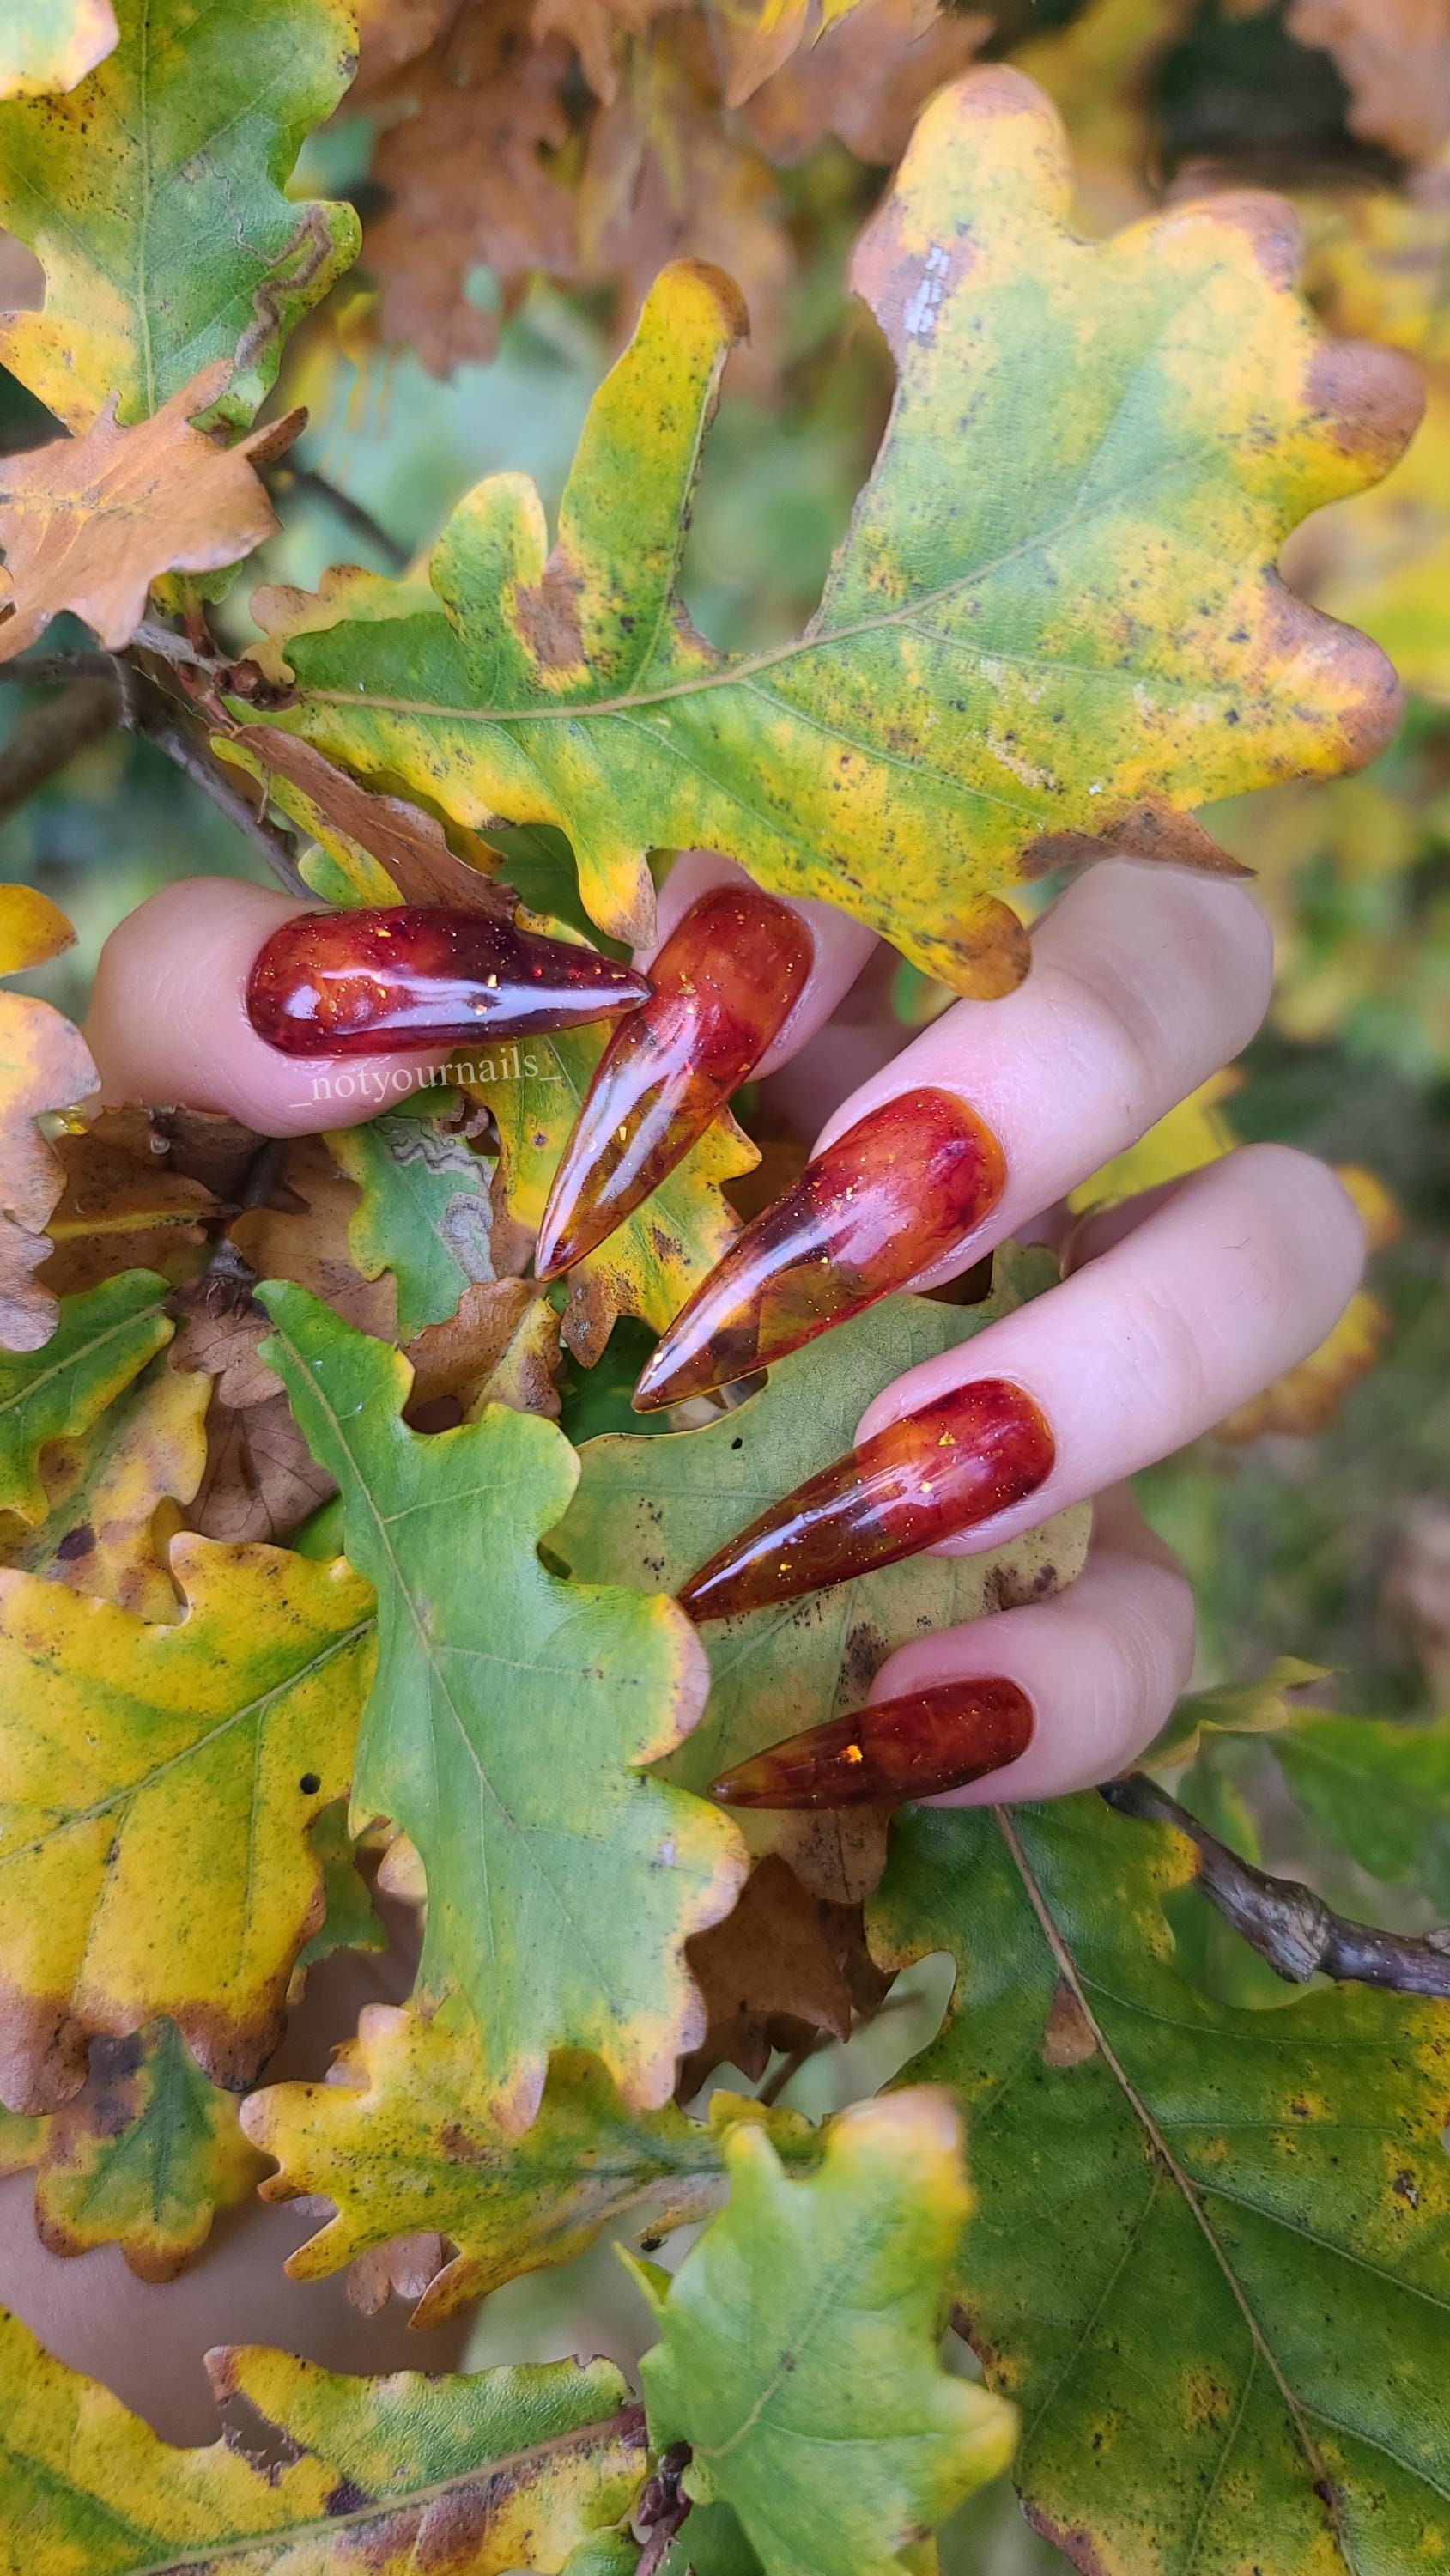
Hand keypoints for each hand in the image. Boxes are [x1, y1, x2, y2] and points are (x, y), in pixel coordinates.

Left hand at [84, 855, 1365, 1816]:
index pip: (914, 820)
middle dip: (1045, 1076)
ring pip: (1276, 1245)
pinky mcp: (1075, 1566)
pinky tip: (887, 1716)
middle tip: (823, 1232)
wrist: (345, 1546)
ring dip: (1124, 1351)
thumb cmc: (308, 1269)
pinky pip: (1177, 1607)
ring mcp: (1059, 1325)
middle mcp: (974, 1098)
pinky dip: (1079, 1666)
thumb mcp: (208, 1117)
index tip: (652, 1035)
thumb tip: (337, 1006)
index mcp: (793, 953)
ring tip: (881, 1473)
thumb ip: (210, 997)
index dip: (828, 907)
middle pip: (1195, 958)